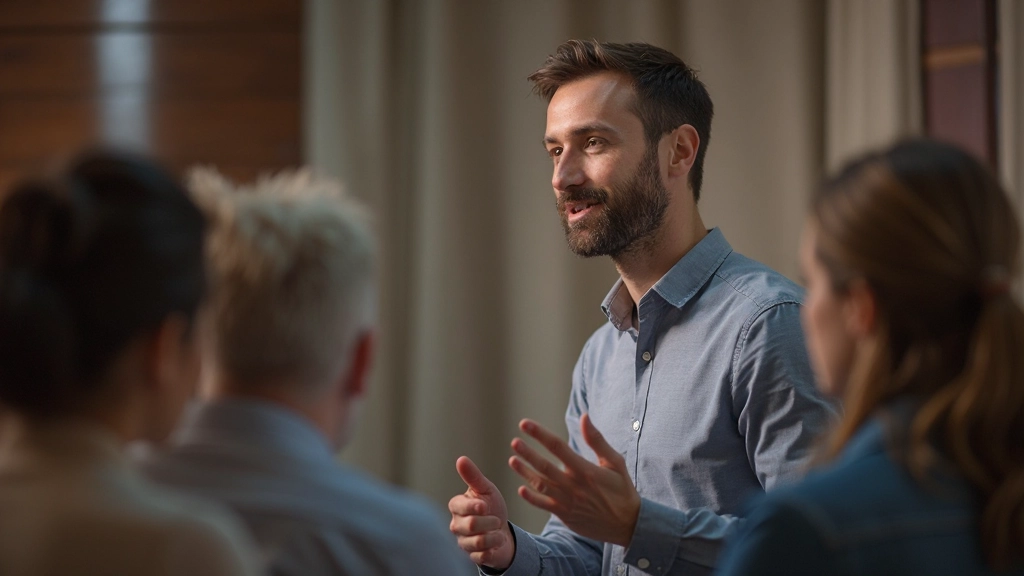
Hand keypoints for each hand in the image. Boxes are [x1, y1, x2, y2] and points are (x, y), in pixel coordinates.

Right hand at [448, 456, 515, 569]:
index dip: (473, 506)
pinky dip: (495, 547)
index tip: (485, 505)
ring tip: (498, 530)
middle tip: (496, 519)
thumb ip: (473, 476)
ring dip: (494, 535)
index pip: (458, 506)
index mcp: (457, 506)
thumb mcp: (486, 489)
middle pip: (470, 524)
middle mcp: (456, 525)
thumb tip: (461, 459)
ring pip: (478, 541)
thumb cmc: (491, 506)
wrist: (502, 530)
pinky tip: (497, 542)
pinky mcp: (472, 557)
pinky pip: (483, 556)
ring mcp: (463, 542)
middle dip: (489, 521)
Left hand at [509, 413, 640, 546]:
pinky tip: (521, 488)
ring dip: (525, 472)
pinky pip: (544, 505)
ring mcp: (568, 501)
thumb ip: (596, 440)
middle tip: (514, 442)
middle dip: (528, 453)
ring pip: (540, 485)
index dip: (539, 434)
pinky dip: (532, 498)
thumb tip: (584, 416)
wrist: (628, 524)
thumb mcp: (614, 462)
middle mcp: (574, 485)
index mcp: (585, 469)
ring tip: (513, 460)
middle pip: (545, 466)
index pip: (557, 447)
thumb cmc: (622, 489)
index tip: (525, 424)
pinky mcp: (565, 515)